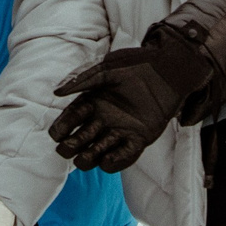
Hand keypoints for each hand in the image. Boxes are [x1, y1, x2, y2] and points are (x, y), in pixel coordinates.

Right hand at [49, 28, 214, 172]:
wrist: (169, 69)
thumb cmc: (136, 63)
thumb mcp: (106, 68)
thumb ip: (82, 80)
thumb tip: (56, 93)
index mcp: (92, 101)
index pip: (70, 120)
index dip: (61, 128)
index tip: (57, 133)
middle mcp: (103, 119)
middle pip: (80, 140)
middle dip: (71, 147)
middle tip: (69, 146)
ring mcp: (120, 130)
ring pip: (98, 152)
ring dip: (88, 158)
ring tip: (85, 157)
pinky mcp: (139, 138)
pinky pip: (124, 156)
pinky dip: (114, 162)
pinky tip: (106, 159)